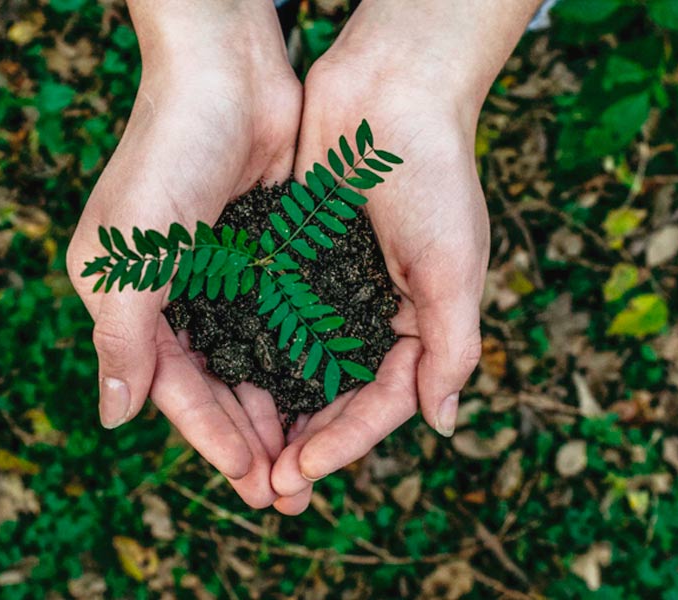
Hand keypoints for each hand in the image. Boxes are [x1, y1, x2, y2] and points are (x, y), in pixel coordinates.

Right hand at [67, 1, 299, 507]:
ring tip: (311, 458)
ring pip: (253, 361)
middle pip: (215, 384)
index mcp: (129, 299)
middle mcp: (173, 294)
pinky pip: (283, 322)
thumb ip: (122, 338)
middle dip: (250, 437)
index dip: (210, 436)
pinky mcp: (264, 255)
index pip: (173, 386)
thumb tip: (114, 419)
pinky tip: (328, 393)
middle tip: (288, 491)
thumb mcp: (130, 253)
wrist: (227, 73)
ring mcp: (221, 276)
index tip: (251, 478)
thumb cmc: (167, 155)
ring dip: (279, 409)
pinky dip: (300, 360)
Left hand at [269, 0, 540, 512]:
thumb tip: (442, 424)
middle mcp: (372, 315)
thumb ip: (451, 347)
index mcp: (418, 324)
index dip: (345, 442)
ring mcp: (330, 290)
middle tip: (267, 487)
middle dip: (305, 443)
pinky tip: (222, 382)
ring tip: (241, 454)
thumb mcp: (454, 266)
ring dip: (273, 412)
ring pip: (297, 367)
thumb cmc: (434, 176)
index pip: (381, 403)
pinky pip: (269, 318)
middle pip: (335, 397)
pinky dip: (250, 352)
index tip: (302, 470)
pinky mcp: (293, 260)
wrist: (390, 91)